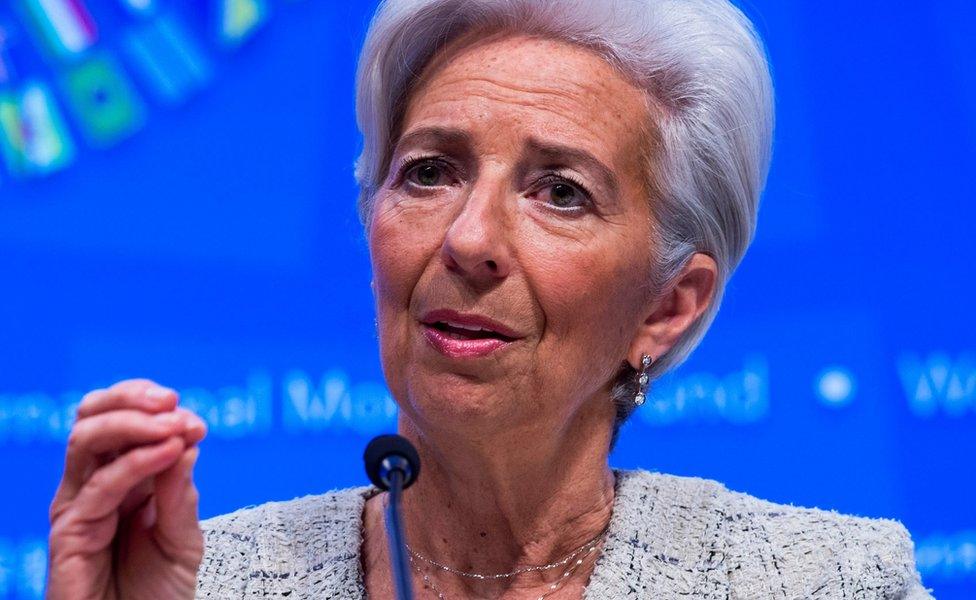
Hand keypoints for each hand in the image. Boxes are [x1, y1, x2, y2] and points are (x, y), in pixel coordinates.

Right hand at [46, 379, 207, 599]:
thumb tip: (188, 439)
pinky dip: (136, 462)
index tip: (194, 417)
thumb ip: (181, 492)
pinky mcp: (69, 532)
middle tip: (172, 401)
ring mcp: (79, 505)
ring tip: (173, 425)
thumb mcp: (183, 538)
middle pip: (93, 417)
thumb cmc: (157, 593)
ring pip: (86, 439)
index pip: (121, 418)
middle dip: (131, 397)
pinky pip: (98, 485)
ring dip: (132, 422)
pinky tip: (168, 453)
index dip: (151, 405)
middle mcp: (95, 484)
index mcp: (123, 477)